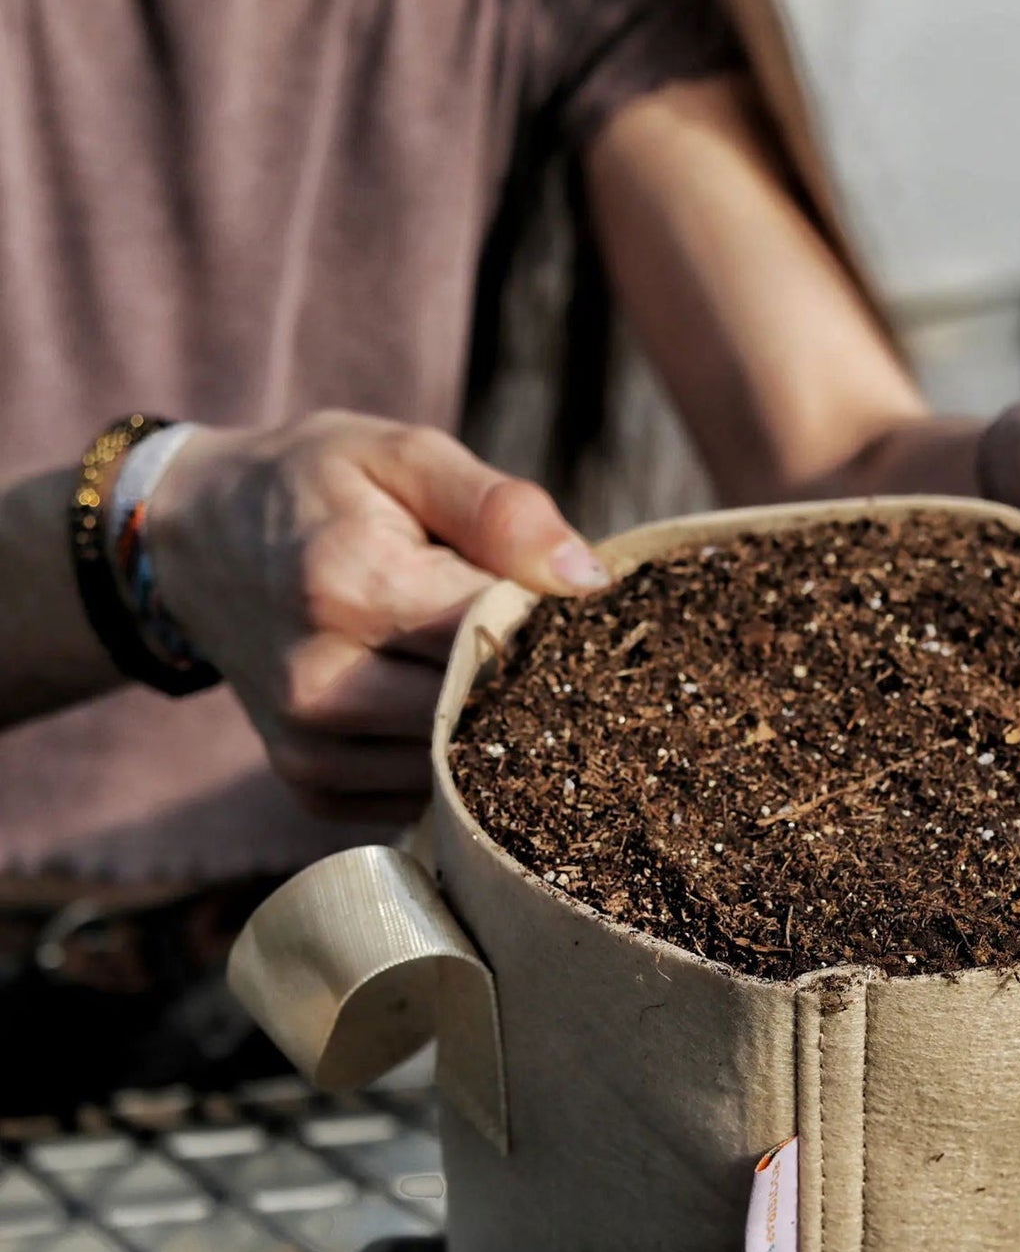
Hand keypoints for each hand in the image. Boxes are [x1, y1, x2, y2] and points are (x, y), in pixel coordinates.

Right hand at [148, 411, 608, 821]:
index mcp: (349, 585)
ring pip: (460, 763)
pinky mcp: (311, 786)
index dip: (548, 620)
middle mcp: (320, 682)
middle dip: (527, 676)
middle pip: (484, 707)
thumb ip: (500, 509)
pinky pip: (421, 795)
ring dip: (492, 723)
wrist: (198, 539)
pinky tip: (444, 705)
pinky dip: (449, 757)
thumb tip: (588, 580)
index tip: (564, 599)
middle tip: (536, 636)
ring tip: (482, 662)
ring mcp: (309, 746)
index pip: (497, 632)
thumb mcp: (402, 456)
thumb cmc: (318, 487)